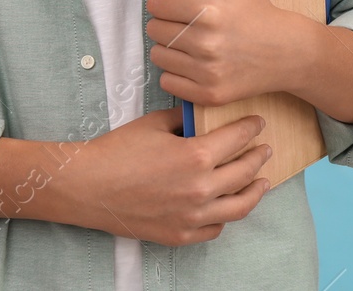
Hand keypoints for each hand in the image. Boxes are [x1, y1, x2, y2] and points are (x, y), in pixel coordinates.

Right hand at [46, 107, 272, 246]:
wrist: (87, 187)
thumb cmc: (117, 151)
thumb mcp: (154, 124)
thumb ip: (184, 119)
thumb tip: (201, 116)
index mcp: (196, 156)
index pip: (237, 138)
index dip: (251, 128)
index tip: (259, 123)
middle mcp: (201, 189)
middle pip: (244, 172)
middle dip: (258, 157)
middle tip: (265, 149)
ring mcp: (193, 217)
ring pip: (239, 206)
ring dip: (255, 191)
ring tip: (262, 182)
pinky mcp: (181, 235)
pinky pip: (216, 228)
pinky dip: (226, 215)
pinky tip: (228, 205)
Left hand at [144, 0, 299, 106]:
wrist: (288, 53)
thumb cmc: (259, 13)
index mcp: (209, 11)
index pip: (157, 5)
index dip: (163, 2)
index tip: (175, 4)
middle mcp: (206, 44)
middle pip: (154, 30)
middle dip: (165, 24)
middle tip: (184, 23)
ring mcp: (208, 72)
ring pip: (159, 56)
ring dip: (169, 48)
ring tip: (189, 42)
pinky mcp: (210, 94)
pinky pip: (168, 82)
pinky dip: (175, 73)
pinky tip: (193, 63)